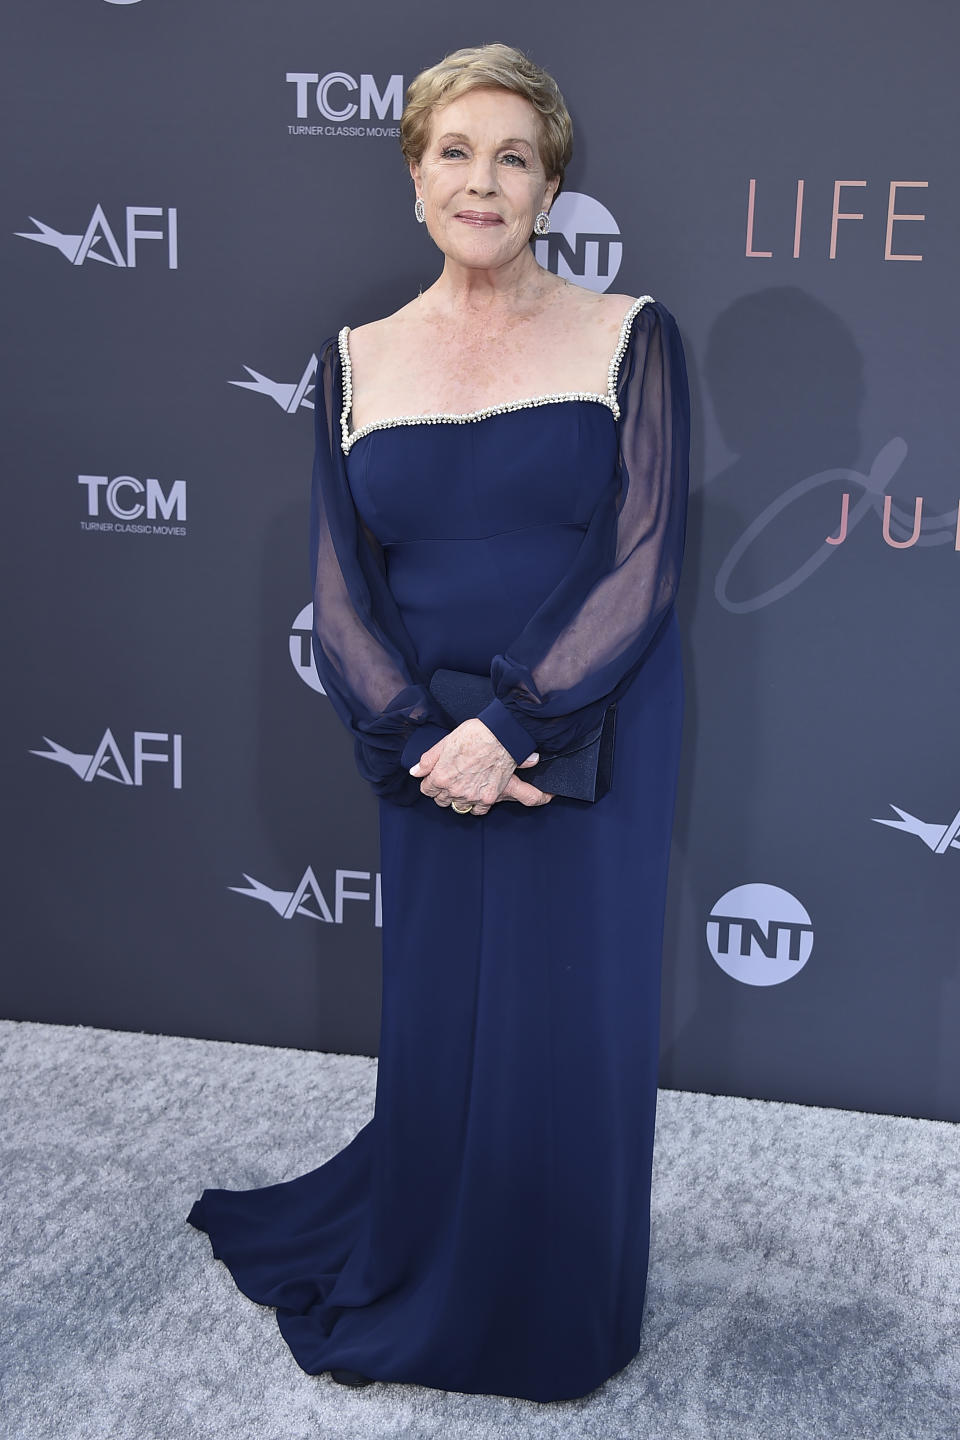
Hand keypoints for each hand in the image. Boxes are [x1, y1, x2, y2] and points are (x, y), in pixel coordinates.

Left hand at [409, 719, 553, 814]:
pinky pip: (477, 810)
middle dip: (443, 791)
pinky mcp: (488, 798)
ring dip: (459, 798)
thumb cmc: (474, 734)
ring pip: (458, 806)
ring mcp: (472, 796)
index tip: (436, 777)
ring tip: (465, 785)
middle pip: (441, 800)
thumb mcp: (445, 742)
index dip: (430, 782)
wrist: (502, 736)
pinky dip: (476, 805)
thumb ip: (428, 760)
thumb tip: (415, 772)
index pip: (426, 790)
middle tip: (452, 779)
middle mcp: (454, 790)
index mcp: (440, 776)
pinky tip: (477, 794)